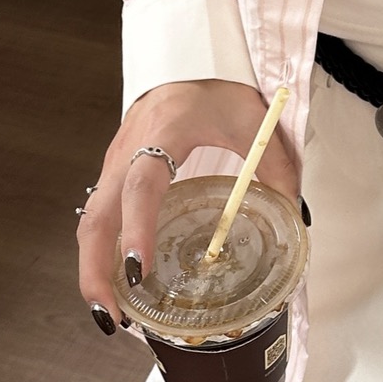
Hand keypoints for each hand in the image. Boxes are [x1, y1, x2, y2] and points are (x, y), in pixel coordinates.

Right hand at [77, 80, 297, 329]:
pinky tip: (115, 287)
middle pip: (96, 216)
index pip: (141, 186)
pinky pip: (97, 218)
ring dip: (92, 269)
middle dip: (96, 269)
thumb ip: (275, 166)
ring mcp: (114, 164)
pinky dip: (98, 254)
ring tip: (110, 315)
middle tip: (111, 316)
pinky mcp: (113, 176)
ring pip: (89, 221)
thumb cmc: (216, 92)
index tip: (137, 271)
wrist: (183, 66)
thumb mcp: (253, 122)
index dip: (135, 229)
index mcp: (162, 132)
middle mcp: (127, 151)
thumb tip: (293, 216)